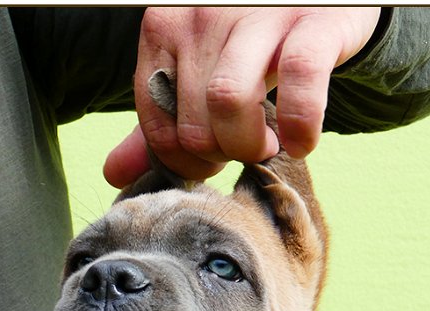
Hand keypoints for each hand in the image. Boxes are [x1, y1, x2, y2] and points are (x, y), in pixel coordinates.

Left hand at [104, 6, 380, 185]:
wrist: (315, 3)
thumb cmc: (248, 48)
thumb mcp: (195, 79)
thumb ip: (158, 124)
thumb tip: (114, 175)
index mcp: (164, 28)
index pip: (156, 126)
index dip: (185, 161)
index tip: (214, 157)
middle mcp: (203, 14)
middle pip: (193, 126)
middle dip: (221, 156)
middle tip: (245, 149)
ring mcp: (257, 14)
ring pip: (229, 103)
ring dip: (250, 146)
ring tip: (269, 145)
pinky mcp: (311, 23)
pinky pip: (299, 80)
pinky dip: (301, 126)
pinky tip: (301, 142)